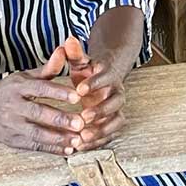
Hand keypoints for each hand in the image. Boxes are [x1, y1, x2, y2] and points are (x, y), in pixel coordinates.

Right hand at [0, 46, 84, 154]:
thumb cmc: (9, 90)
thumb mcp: (25, 76)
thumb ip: (47, 68)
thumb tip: (63, 50)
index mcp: (19, 87)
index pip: (40, 89)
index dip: (58, 93)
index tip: (77, 97)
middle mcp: (14, 107)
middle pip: (38, 113)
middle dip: (60, 119)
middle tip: (81, 123)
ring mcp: (12, 126)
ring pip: (36, 134)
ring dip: (58, 139)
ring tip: (78, 141)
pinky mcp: (12, 141)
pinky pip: (33, 146)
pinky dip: (51, 149)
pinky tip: (68, 150)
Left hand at [62, 36, 126, 151]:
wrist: (104, 82)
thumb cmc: (89, 74)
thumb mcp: (81, 63)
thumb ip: (75, 53)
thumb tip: (68, 39)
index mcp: (109, 76)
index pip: (106, 77)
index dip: (94, 83)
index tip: (79, 89)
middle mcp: (117, 92)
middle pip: (116, 101)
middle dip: (100, 110)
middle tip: (83, 117)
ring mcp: (118, 109)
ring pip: (117, 120)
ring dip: (102, 129)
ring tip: (84, 137)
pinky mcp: (114, 122)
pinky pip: (112, 134)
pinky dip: (99, 141)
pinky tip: (83, 146)